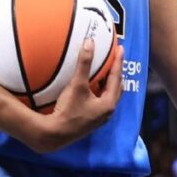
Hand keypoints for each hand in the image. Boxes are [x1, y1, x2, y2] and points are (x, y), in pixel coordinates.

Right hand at [23, 38, 123, 153]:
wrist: (56, 134)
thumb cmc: (68, 110)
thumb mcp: (77, 84)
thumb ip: (84, 63)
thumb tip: (89, 42)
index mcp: (108, 103)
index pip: (116, 77)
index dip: (118, 62)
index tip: (121, 48)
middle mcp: (108, 112)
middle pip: (116, 87)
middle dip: (117, 73)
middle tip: (116, 59)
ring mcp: (100, 118)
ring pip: (109, 95)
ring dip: (108, 83)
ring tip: (106, 71)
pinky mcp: (91, 120)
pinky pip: (101, 101)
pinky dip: (100, 91)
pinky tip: (93, 86)